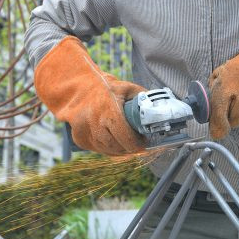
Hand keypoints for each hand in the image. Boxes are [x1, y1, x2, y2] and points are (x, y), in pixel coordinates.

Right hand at [35, 36, 146, 154]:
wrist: (77, 89)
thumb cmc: (105, 88)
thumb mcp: (126, 88)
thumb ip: (143, 98)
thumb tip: (161, 109)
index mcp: (108, 108)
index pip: (125, 136)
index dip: (137, 143)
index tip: (144, 142)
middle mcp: (94, 121)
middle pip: (117, 146)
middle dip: (129, 148)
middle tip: (137, 145)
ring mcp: (84, 131)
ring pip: (107, 150)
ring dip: (119, 150)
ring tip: (126, 143)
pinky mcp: (79, 138)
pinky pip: (97, 150)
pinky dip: (107, 149)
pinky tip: (112, 142)